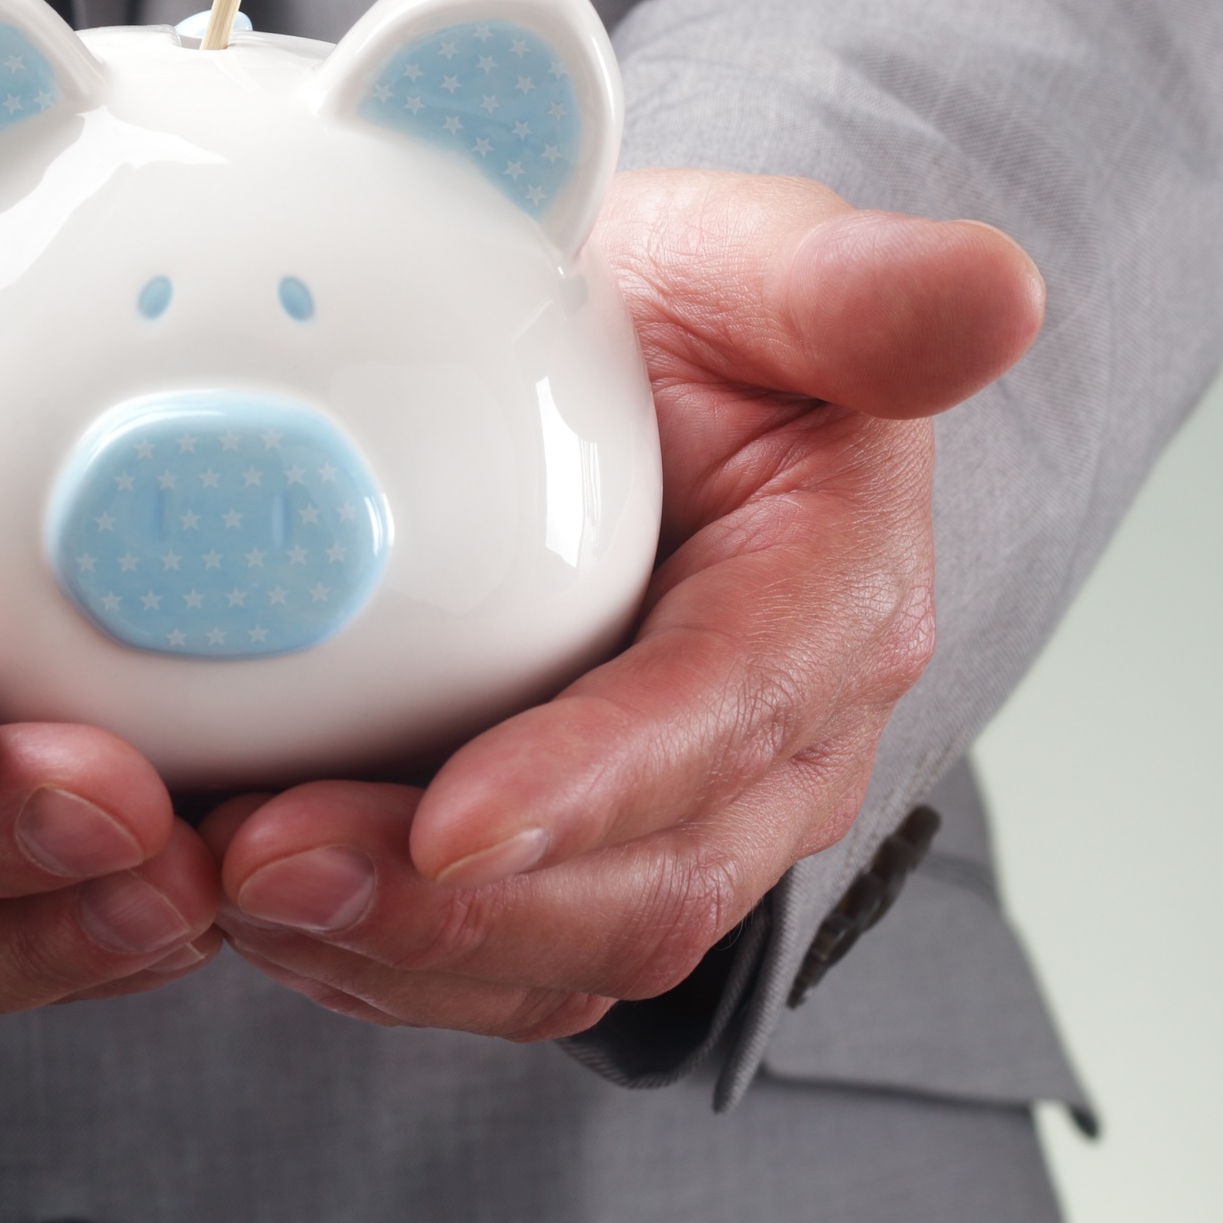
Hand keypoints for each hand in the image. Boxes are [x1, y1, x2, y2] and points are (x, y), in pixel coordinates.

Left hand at [199, 170, 1041, 1041]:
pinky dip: (366, 958)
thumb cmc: (695, 318)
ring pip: (553, 954)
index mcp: (835, 600)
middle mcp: (774, 747)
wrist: (633, 371)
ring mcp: (676, 823)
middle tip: (268, 865)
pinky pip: (489, 962)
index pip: (721, 714)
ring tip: (229, 889)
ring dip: (387, 953)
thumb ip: (861, 285)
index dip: (592, 782)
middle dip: (450, 908)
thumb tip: (994, 290)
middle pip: (635, 884)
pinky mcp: (578, 861)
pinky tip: (245, 901)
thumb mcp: (764, 259)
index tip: (450, 819)